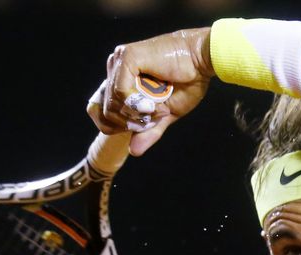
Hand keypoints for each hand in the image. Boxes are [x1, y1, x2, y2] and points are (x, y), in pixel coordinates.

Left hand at [87, 27, 213, 155]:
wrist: (202, 61)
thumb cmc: (188, 82)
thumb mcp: (165, 114)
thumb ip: (148, 130)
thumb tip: (133, 152)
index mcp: (121, 79)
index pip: (99, 109)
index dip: (114, 125)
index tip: (137, 127)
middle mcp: (116, 68)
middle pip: (107, 109)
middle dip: (131, 121)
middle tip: (156, 116)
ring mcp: (119, 61)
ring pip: (113, 102)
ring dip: (138, 113)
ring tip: (159, 108)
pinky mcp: (127, 57)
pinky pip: (120, 91)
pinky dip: (138, 103)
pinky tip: (154, 103)